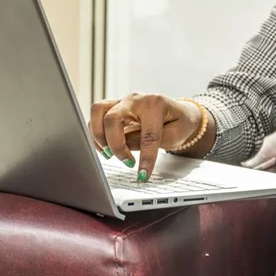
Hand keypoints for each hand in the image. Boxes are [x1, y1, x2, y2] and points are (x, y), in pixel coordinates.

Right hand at [88, 93, 210, 181]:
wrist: (178, 112)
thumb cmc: (178, 123)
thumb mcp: (175, 135)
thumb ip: (152, 142)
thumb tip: (126, 146)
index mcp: (155, 105)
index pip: (147, 134)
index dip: (145, 158)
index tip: (142, 175)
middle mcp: (135, 100)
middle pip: (112, 118)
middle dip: (116, 145)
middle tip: (126, 161)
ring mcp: (122, 101)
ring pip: (98, 111)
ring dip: (99, 136)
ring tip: (109, 153)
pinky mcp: (114, 108)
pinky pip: (96, 117)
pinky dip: (96, 134)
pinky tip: (105, 148)